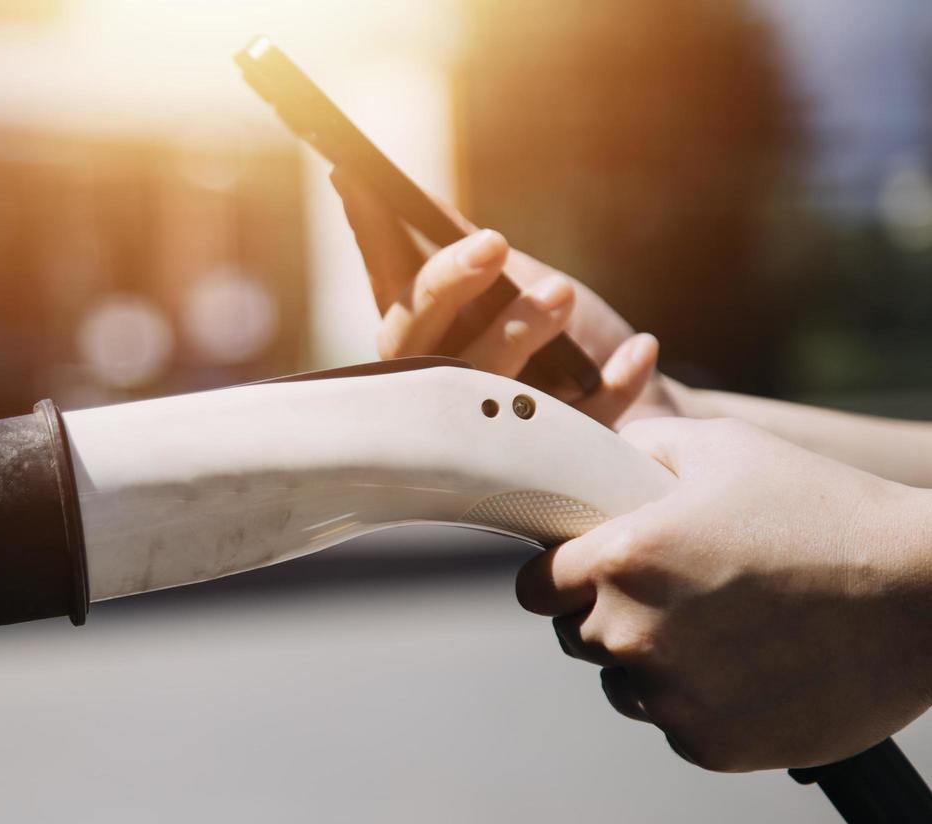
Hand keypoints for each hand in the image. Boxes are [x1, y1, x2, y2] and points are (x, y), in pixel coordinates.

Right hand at [331, 167, 677, 426]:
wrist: (647, 403)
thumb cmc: (565, 337)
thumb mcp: (513, 278)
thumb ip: (452, 242)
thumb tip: (386, 182)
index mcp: (427, 345)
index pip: (393, 294)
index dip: (373, 244)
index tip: (360, 179)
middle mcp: (447, 393)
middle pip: (418, 350)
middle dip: (450, 290)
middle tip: (494, 241)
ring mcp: (495, 434)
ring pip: (482, 390)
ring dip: (520, 333)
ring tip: (563, 292)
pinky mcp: (550, 460)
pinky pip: (573, 423)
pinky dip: (611, 383)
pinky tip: (640, 348)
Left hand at [515, 417, 931, 771]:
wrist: (927, 596)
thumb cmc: (825, 510)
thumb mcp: (724, 448)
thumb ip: (641, 449)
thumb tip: (597, 458)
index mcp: (621, 561)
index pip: (534, 588)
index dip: (556, 578)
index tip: (583, 573)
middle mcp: (633, 634)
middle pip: (577, 635)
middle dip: (608, 614)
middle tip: (674, 592)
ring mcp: (671, 697)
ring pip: (623, 684)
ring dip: (652, 661)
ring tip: (721, 627)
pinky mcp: (711, 745)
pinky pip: (675, 722)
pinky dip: (700, 701)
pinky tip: (750, 664)